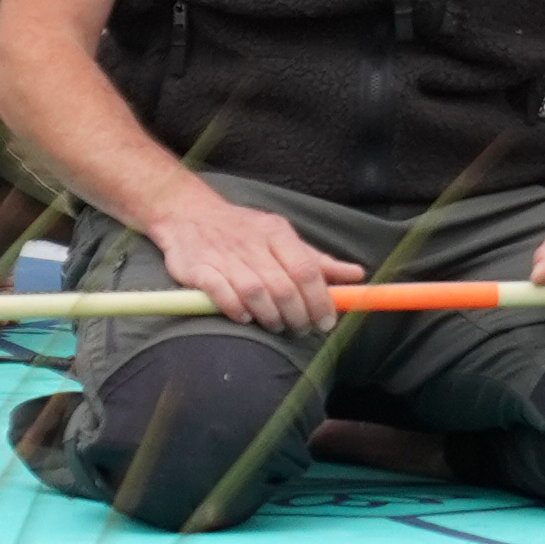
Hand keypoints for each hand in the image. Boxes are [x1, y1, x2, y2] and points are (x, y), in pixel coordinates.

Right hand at [153, 192, 360, 334]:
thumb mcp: (282, 237)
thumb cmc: (243, 231)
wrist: (188, 213)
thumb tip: (356, 275)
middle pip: (284, 287)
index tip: (326, 322)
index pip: (306, 269)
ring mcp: (224, 255)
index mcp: (277, 233)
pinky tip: (245, 317)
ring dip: (270, 316)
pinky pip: (221, 293)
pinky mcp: (198, 269)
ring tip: (276, 325)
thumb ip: (317, 260)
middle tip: (301, 329)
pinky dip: (236, 310)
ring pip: (256, 292)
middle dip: (298, 316)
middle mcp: (252, 243)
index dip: (320, 300)